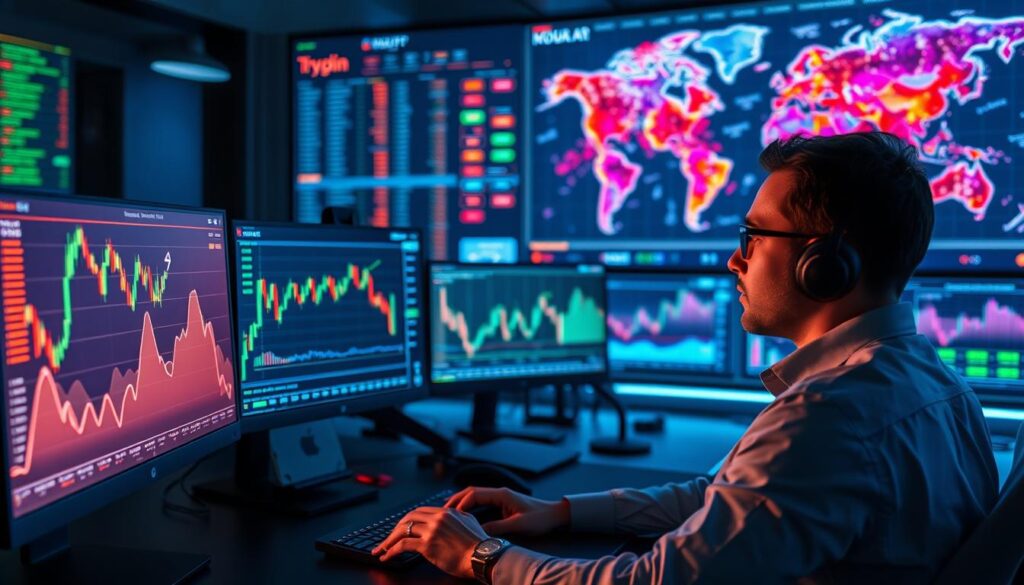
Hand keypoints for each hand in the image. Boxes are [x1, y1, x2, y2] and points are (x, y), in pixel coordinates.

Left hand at [372, 506, 486, 577]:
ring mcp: (431, 530)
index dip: (407, 521)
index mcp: (446, 512)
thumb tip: (452, 514)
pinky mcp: (427, 545)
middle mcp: (437, 518)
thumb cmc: (478, 544)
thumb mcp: (469, 521)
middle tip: (387, 539)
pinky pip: (403, 545)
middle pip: (408, 519)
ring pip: (402, 530)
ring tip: (381, 549)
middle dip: (394, 530)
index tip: (400, 529)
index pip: (419, 512)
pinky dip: (391, 551)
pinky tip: (387, 556)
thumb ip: (458, 515)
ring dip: (389, 541)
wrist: (482, 556)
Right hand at [445, 486, 569, 535]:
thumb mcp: (519, 525)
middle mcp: (499, 492)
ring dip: (461, 501)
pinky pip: (480, 501)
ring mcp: (500, 496)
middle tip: (442, 510)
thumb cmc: (540, 518)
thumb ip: (498, 527)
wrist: (554, 514)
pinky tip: (463, 512)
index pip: (475, 494)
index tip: (453, 515)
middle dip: (456, 500)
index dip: (462, 504)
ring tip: (447, 510)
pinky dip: (469, 505)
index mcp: (502, 494)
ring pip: (475, 495)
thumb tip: (479, 531)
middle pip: (471, 492)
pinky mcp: (502, 502)